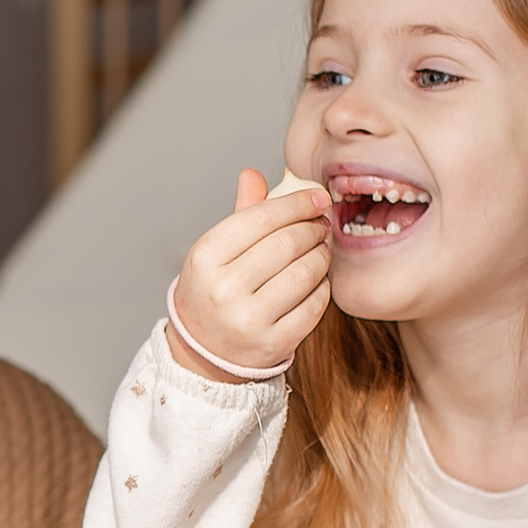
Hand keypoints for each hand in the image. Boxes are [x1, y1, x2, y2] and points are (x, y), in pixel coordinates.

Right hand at [165, 169, 331, 382]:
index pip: (261, 217)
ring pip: (305, 272)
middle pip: (287, 243)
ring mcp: (248, 320)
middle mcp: (223, 290)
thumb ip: (240, 213)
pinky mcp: (273, 344)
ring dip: (322, 255)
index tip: (318, 198)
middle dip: (313, 228)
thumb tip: (253, 174)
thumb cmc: (213, 292)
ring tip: (321, 250)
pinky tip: (316, 281)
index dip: (296, 203)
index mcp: (205, 258)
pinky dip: (322, 287)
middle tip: (321, 224)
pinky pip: (314, 305)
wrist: (204, 353)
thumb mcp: (216, 252)